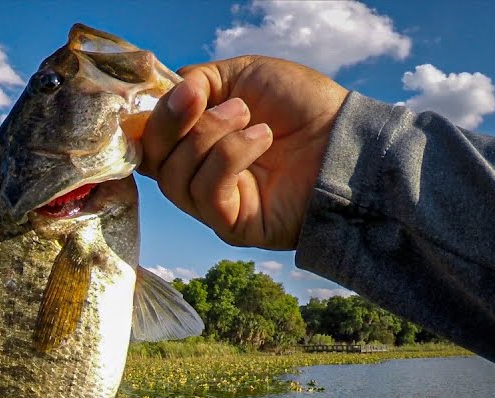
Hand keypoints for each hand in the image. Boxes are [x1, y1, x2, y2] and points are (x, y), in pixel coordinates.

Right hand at [138, 56, 348, 250]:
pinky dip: (229, 158)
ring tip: (251, 120)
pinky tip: (262, 139)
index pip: (146, 138)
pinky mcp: (230, 225)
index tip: (184, 93)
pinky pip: (205, 193)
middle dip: (174, 123)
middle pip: (152, 159)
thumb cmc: (302, 106)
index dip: (155, 115)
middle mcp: (194, 174)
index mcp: (192, 139)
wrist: (347, 137)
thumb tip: (170, 95)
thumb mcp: (244, 75)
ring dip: (211, 137)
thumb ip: (198, 80)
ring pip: (176, 177)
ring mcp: (210, 203)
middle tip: (211, 100)